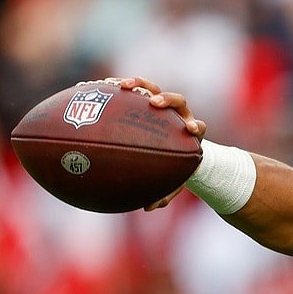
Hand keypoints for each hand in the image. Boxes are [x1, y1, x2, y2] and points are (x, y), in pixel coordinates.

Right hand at [111, 77, 207, 210]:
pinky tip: (94, 87)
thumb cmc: (174, 166)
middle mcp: (178, 115)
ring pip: (152, 88)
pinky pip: (131, 91)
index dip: (196, 126)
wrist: (174, 147)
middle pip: (178, 101)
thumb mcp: (172, 182)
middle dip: (167, 99)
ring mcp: (161, 105)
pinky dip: (115, 88)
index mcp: (189, 134)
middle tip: (154, 103)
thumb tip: (148, 208)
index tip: (192, 129)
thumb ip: (164, 194)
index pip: (198, 126)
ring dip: (138, 84)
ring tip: (120, 86)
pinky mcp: (144, 99)